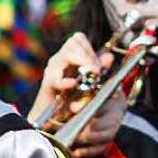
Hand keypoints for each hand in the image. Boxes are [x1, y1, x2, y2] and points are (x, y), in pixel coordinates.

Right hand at [30, 33, 123, 156]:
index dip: (90, 47)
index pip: (78, 39)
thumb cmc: (72, 97)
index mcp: (71, 56)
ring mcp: (53, 70)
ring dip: (82, 62)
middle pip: (73, 42)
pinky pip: (54, 78)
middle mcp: (60, 60)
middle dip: (89, 55)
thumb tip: (109, 56)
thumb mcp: (90, 81)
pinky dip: (64, 81)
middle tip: (97, 70)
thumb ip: (99, 68)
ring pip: (65, 54)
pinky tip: (72, 84)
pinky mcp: (47, 85)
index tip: (99, 63)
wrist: (55, 118)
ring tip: (91, 74)